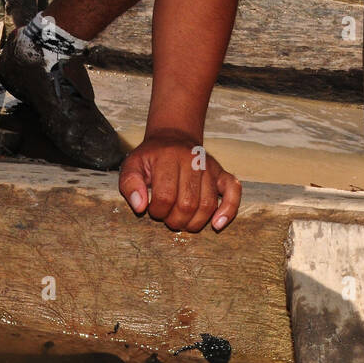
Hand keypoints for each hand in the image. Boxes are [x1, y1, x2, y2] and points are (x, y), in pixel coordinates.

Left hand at [119, 129, 240, 231]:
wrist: (172, 138)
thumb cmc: (151, 158)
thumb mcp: (132, 165)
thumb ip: (130, 184)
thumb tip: (140, 207)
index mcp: (168, 158)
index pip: (165, 196)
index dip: (157, 211)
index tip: (152, 209)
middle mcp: (193, 161)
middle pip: (187, 204)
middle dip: (174, 220)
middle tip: (167, 217)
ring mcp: (210, 168)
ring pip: (207, 205)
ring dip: (193, 222)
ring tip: (183, 221)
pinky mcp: (222, 174)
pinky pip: (233, 193)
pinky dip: (228, 210)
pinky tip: (217, 224)